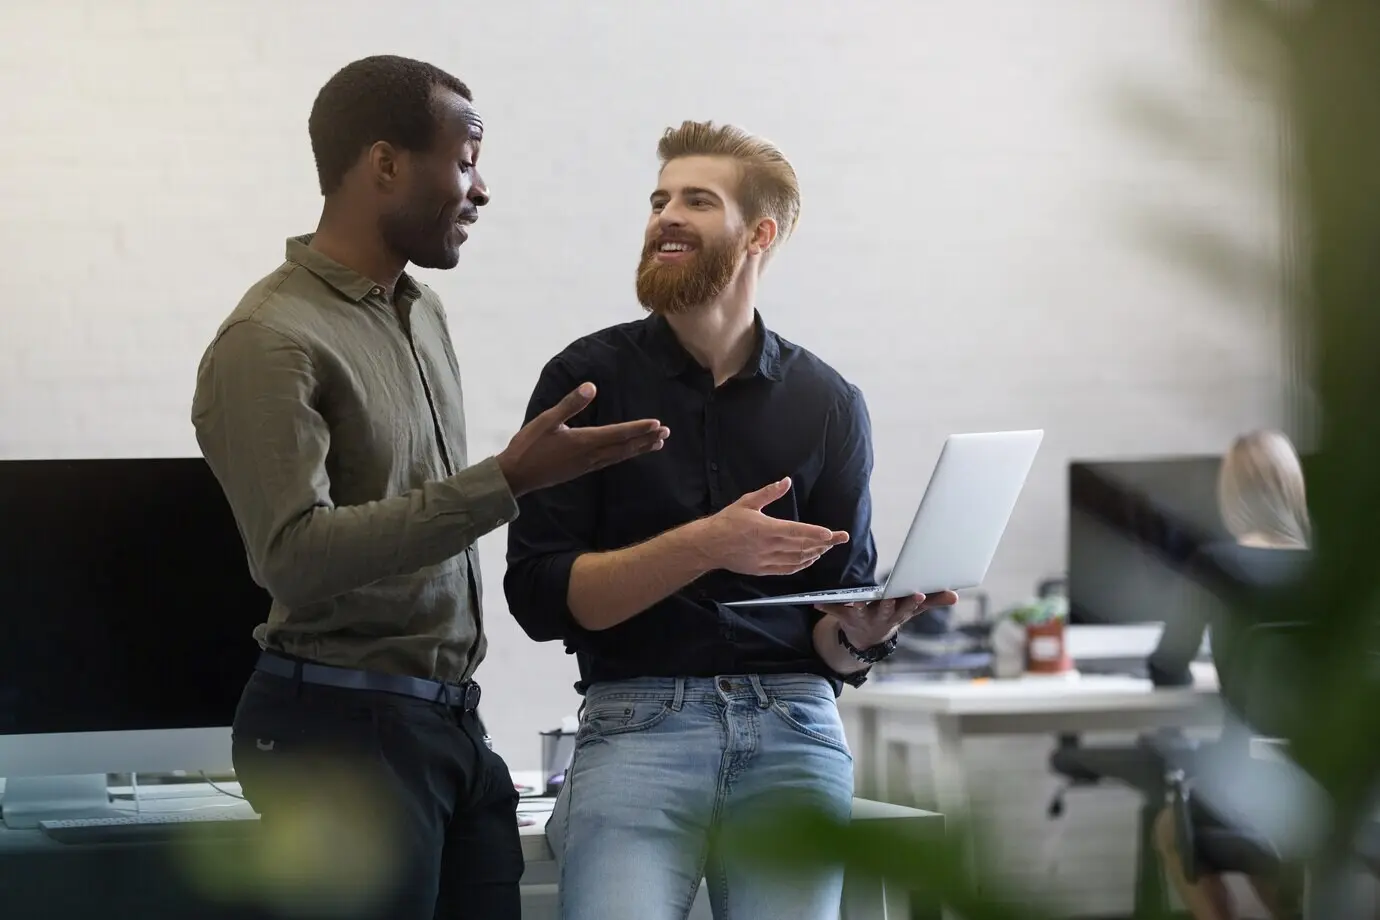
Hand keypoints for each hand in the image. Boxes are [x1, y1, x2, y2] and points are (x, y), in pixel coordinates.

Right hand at [497, 382, 669, 496]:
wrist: (516, 476)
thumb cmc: (528, 446)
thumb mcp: (547, 420)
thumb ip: (570, 404)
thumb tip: (591, 386)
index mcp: (583, 442)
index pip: (618, 434)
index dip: (638, 429)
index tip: (657, 424)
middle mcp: (589, 456)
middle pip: (624, 447)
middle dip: (645, 439)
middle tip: (666, 433)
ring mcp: (586, 465)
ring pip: (619, 456)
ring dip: (639, 448)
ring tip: (657, 443)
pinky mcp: (581, 470)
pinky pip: (609, 461)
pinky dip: (624, 456)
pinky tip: (628, 453)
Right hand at [696, 478, 849, 575]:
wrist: (709, 545)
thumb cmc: (727, 521)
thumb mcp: (747, 502)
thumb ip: (769, 493)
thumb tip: (786, 481)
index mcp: (767, 528)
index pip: (797, 531)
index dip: (816, 533)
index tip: (832, 534)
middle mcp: (769, 546)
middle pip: (802, 546)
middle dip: (824, 543)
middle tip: (840, 539)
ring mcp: (767, 560)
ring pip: (797, 559)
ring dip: (815, 553)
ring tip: (827, 547)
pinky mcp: (763, 570)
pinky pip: (787, 569)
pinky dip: (801, 565)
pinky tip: (810, 560)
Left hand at [817, 590, 959, 648]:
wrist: (866, 638)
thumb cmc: (892, 615)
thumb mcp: (911, 609)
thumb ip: (932, 601)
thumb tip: (955, 595)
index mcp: (897, 613)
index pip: (908, 607)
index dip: (913, 601)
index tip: (918, 592)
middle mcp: (881, 618)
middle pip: (886, 611)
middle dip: (889, 605)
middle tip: (890, 597)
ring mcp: (863, 618)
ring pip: (861, 612)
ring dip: (858, 607)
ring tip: (856, 603)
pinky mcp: (845, 617)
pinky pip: (834, 612)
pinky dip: (825, 607)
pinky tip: (815, 603)